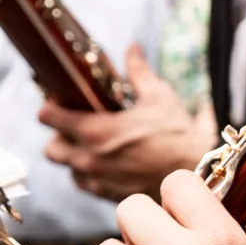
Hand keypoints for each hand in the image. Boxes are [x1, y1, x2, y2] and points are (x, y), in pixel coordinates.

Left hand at [42, 47, 209, 200]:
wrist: (196, 175)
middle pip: (51, 150)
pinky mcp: (109, 197)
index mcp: (96, 131)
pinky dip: (91, 175)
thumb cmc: (178, 135)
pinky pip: (87, 185)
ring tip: (93, 146)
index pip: (49, 118)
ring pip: (68, 170)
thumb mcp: (158, 97)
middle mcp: (90, 159)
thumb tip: (133, 48)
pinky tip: (107, 164)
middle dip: (57, 138)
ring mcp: (99, 181)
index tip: (57, 103)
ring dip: (74, 158)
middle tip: (73, 127)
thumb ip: (138, 71)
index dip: (50, 108)